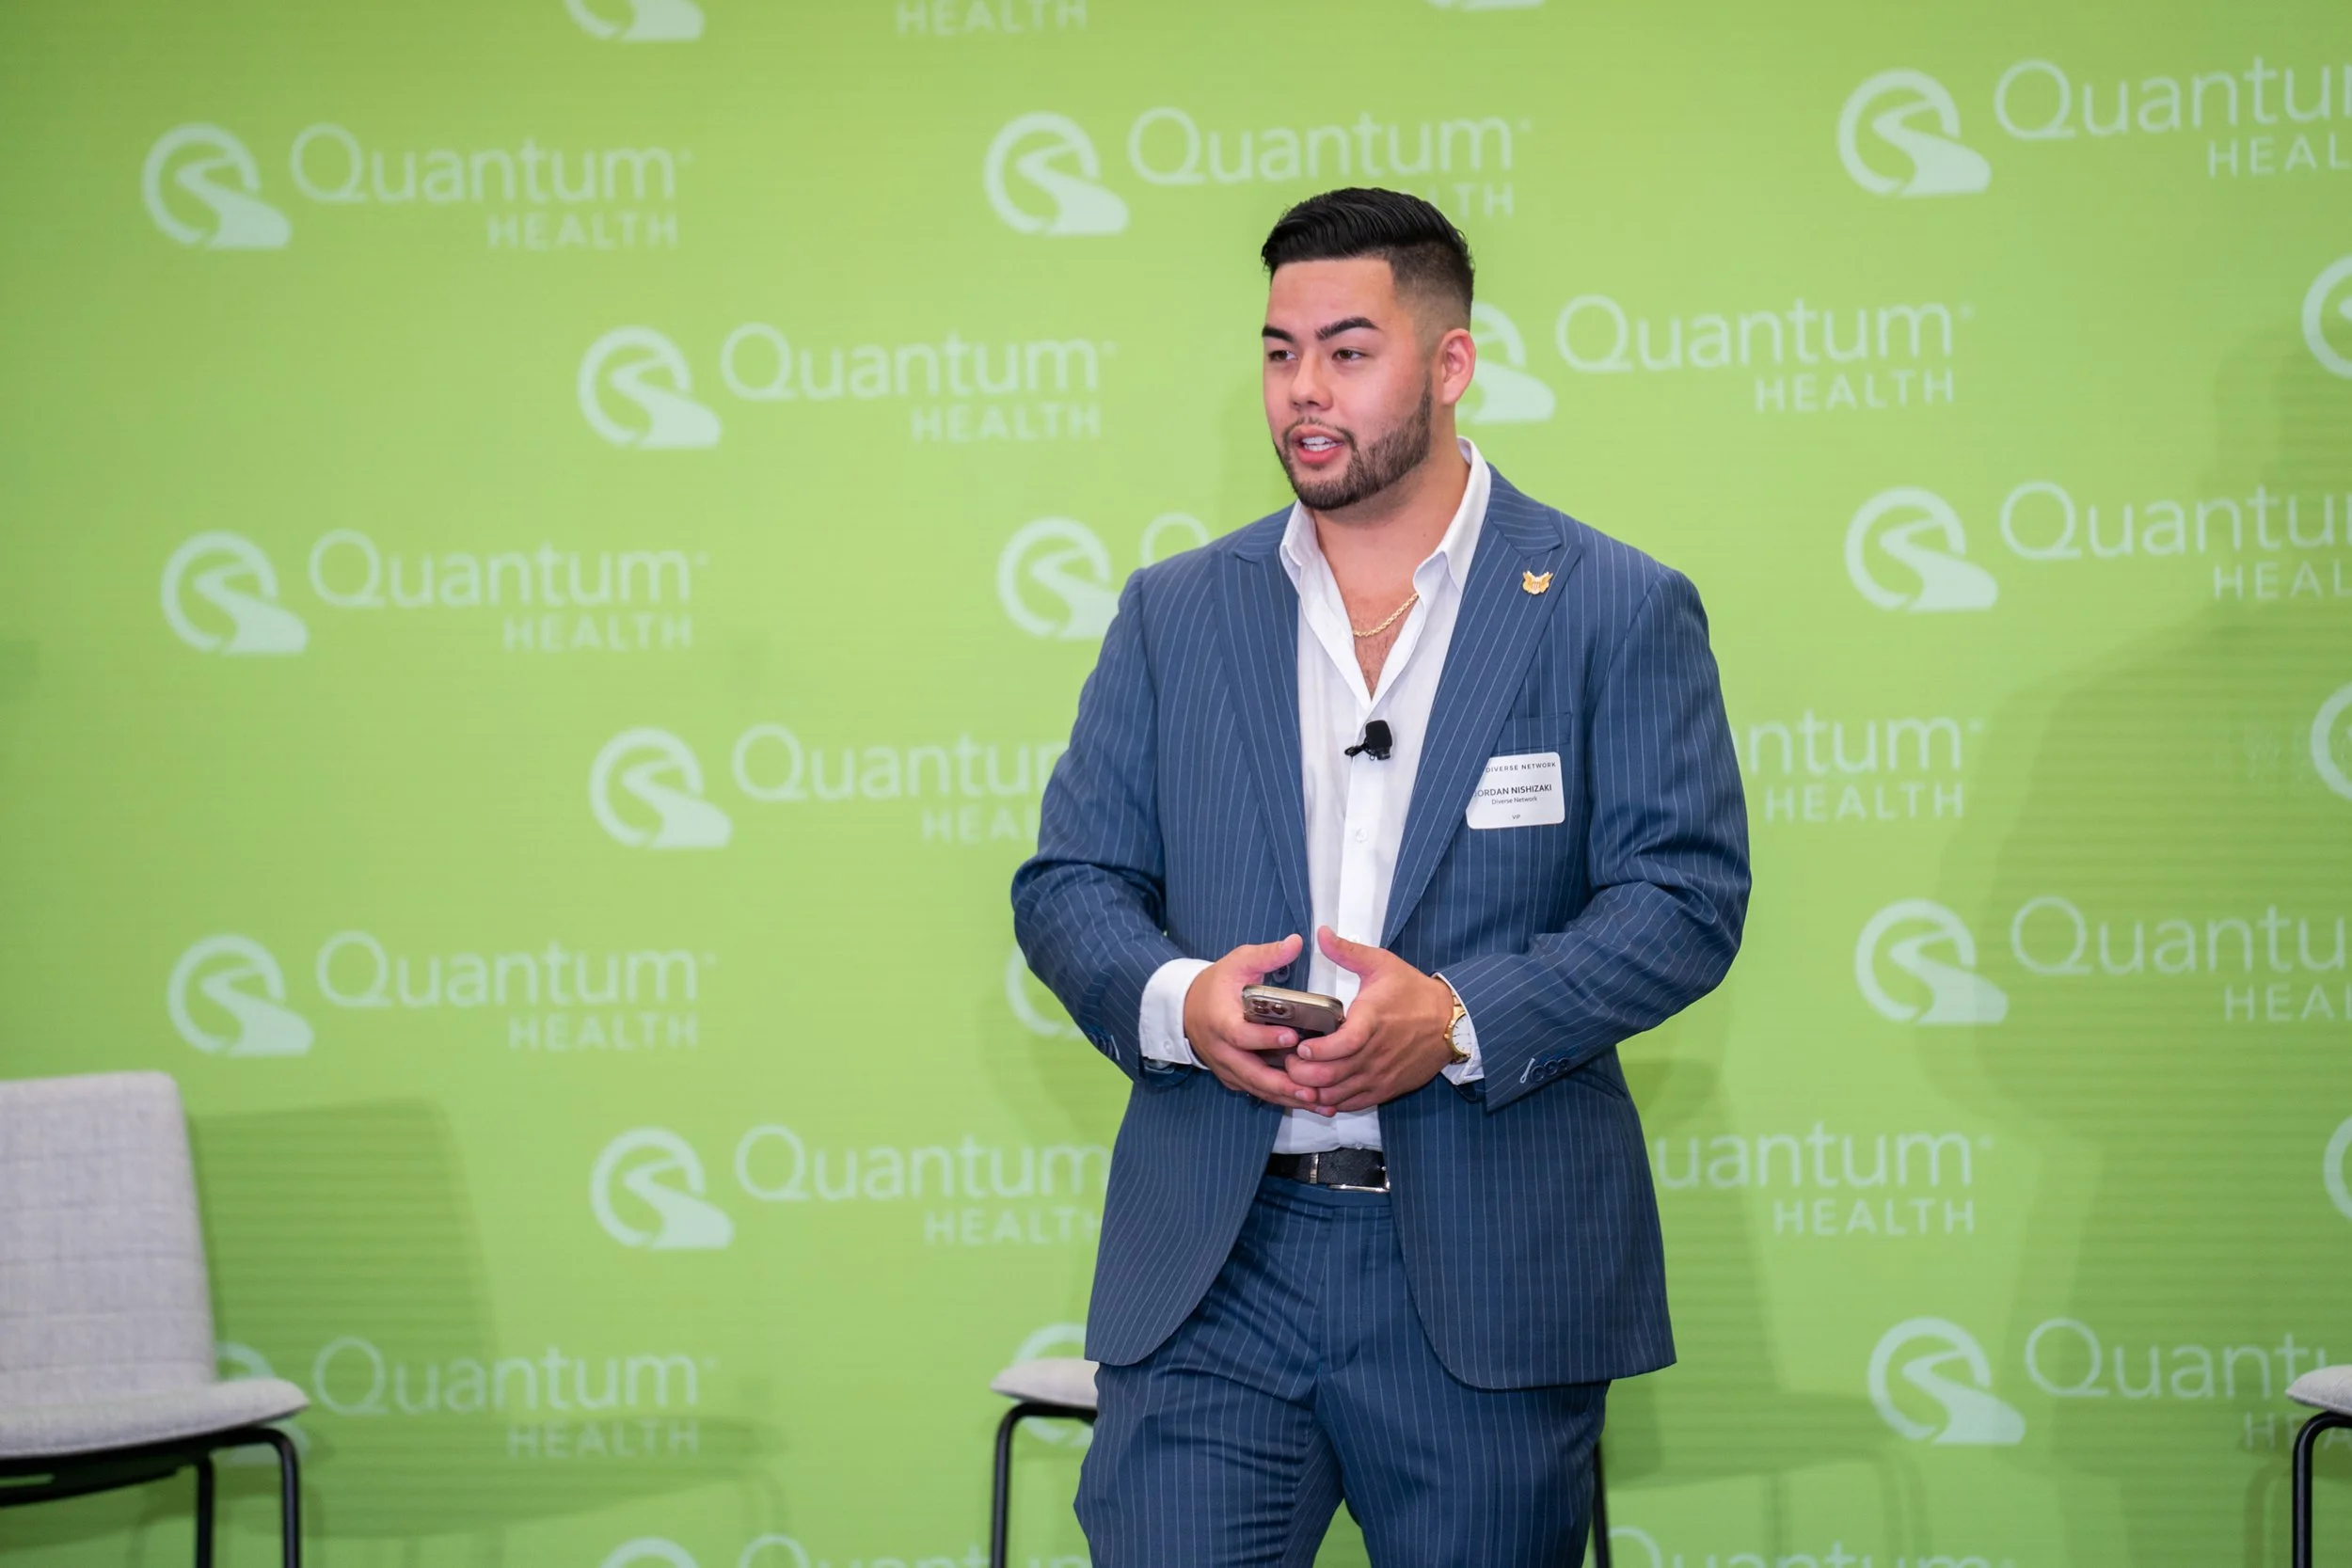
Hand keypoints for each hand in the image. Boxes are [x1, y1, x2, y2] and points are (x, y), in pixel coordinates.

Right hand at [1181, 933, 1322, 1111]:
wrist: (1188, 1008)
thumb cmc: (1217, 984)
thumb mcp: (1238, 962)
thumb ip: (1267, 954)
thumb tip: (1296, 942)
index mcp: (1220, 1021)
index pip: (1241, 1035)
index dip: (1265, 1038)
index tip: (1292, 1036)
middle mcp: (1221, 1051)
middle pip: (1251, 1073)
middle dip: (1282, 1084)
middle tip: (1312, 1088)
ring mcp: (1227, 1068)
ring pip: (1257, 1088)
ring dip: (1288, 1097)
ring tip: (1320, 1102)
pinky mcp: (1234, 1079)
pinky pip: (1258, 1092)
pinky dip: (1283, 1099)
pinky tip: (1309, 1102)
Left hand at [1283, 927, 1457, 1113]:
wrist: (1450, 1022)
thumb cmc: (1414, 992)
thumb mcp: (1382, 964)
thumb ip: (1348, 951)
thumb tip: (1321, 933)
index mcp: (1373, 1020)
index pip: (1343, 1044)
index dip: (1317, 1050)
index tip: (1301, 1045)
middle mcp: (1375, 1053)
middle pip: (1332, 1074)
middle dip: (1302, 1073)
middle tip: (1288, 1061)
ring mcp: (1380, 1074)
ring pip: (1338, 1094)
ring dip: (1313, 1089)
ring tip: (1298, 1076)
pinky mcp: (1386, 1088)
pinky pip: (1353, 1103)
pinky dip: (1332, 1101)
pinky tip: (1319, 1092)